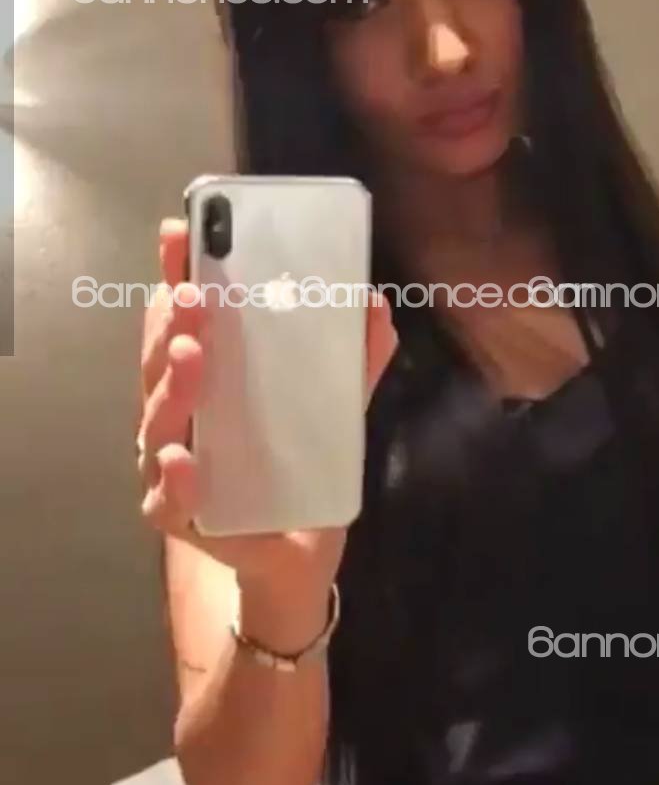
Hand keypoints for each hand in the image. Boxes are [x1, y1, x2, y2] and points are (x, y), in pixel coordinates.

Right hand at [136, 216, 397, 603]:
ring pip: (157, 421)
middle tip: (196, 294)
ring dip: (172, 386)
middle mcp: (179, 412)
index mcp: (208, 376)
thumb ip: (353, 360)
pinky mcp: (183, 517)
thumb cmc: (298, 464)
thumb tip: (376, 304)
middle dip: (173, 322)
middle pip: (160, 359)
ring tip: (193, 355)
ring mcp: (172, 464)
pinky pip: (167, 499)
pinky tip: (185, 460)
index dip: (176, 273)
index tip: (179, 233)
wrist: (298, 551)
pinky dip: (175, 479)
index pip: (183, 316)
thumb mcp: (334, 406)